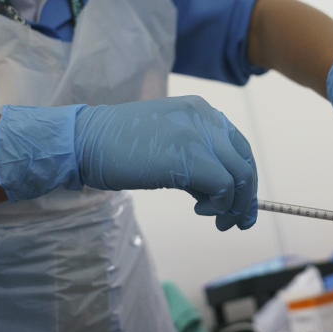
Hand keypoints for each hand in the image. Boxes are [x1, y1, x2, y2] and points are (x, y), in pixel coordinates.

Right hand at [0, 97, 256, 230]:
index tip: (238, 202)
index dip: (243, 176)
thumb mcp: (165, 142)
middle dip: (246, 196)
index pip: (238, 145)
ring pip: (240, 175)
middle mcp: (205, 117)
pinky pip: (224, 186)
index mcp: (200, 110)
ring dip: (234, 205)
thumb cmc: (118, 146)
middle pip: (244, 161)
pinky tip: (200, 211)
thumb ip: (194, 156)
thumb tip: (216, 189)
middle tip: (237, 221)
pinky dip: (219, 205)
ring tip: (218, 221)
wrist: (86, 141)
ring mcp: (199, 136)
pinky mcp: (191, 158)